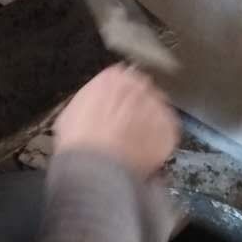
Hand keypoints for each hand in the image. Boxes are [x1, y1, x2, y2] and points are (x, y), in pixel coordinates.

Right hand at [54, 64, 178, 179]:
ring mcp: (157, 106)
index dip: (118, 98)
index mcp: (113, 75)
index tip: (114, 110)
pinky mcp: (169, 128)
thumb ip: (90, 101)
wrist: (97, 165)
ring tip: (132, 144)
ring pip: (155, 112)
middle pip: (142, 93)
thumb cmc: (80, 141)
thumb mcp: (72, 112)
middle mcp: (139, 85)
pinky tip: (142, 152)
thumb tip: (92, 107)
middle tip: (124, 128)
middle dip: (135, 109)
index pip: (122, 78)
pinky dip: (158, 141)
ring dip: (147, 124)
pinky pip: (166, 132)